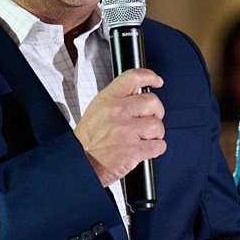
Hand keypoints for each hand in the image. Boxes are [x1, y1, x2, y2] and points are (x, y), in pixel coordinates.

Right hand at [73, 68, 165, 185]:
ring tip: (144, 138)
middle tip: (150, 120)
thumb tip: (140, 93)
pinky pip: (159, 145)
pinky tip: (145, 149)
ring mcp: (126, 131)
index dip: (150, 77)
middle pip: (153, 102)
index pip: (134, 77)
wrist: (80, 162)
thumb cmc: (89, 139)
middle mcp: (117, 112)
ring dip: (156, 133)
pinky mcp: (133, 150)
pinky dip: (156, 148)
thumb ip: (118, 99)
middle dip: (156, 112)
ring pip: (157, 125)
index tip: (157, 81)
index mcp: (108, 99)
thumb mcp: (97, 109)